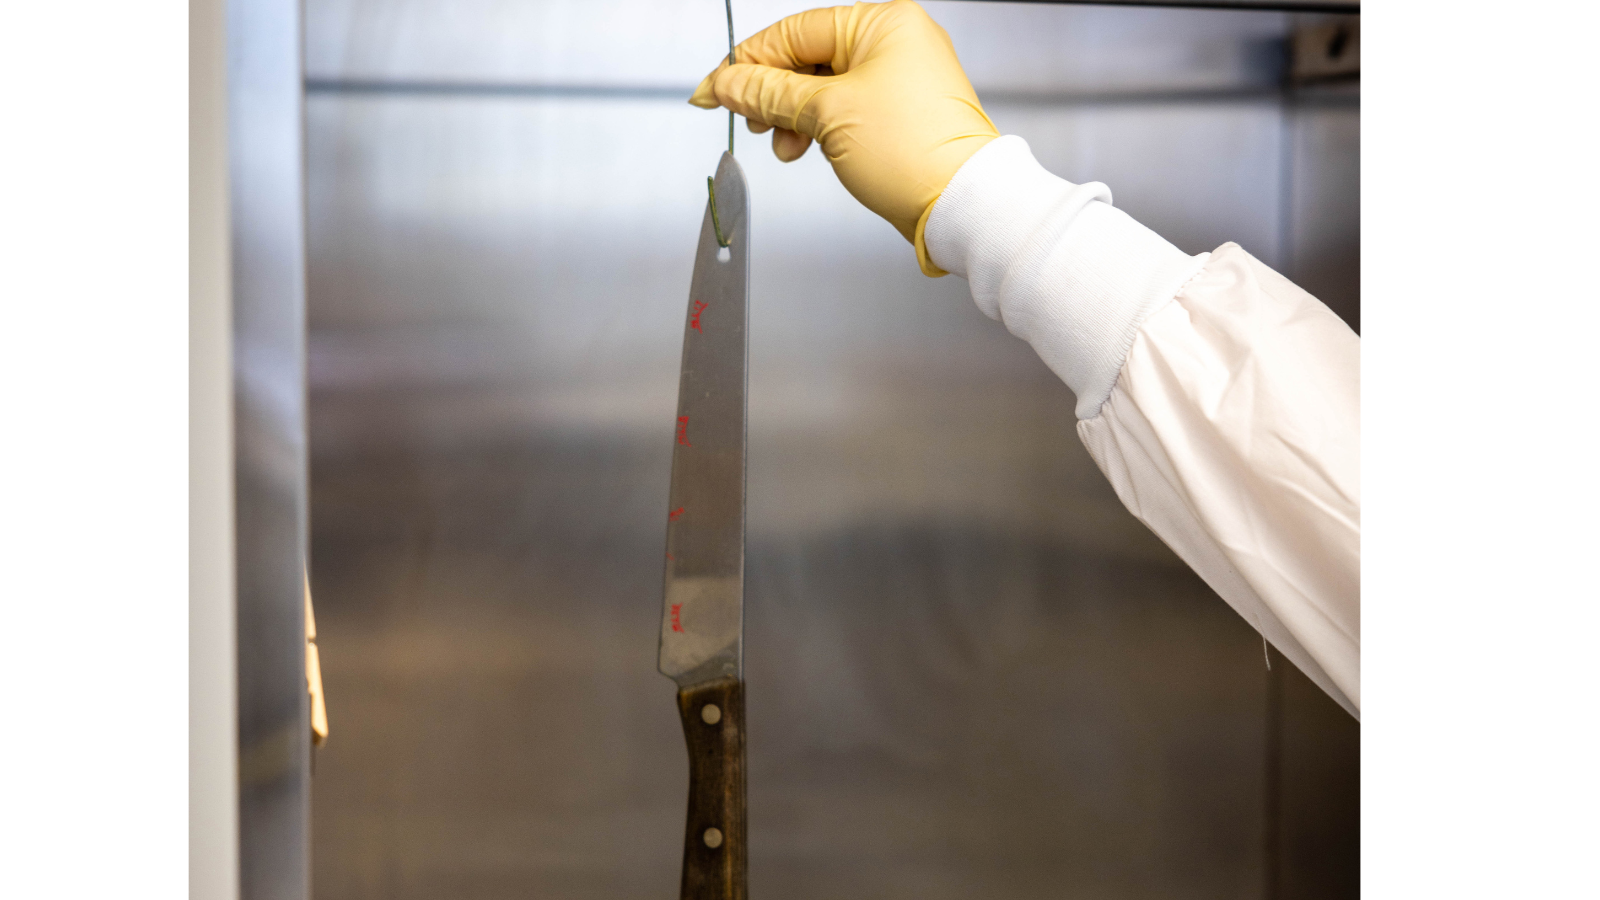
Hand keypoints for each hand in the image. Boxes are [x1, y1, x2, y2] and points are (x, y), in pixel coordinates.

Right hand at [690, 0, 997, 274]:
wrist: (961, 204)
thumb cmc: (915, 153)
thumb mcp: (826, 115)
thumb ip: (770, 94)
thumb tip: (729, 83)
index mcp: (884, 24)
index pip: (795, 30)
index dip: (747, 62)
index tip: (715, 89)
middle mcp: (895, 43)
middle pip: (807, 57)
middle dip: (772, 92)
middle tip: (748, 119)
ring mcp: (899, 78)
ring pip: (822, 87)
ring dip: (792, 116)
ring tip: (784, 145)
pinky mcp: (898, 113)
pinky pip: (843, 108)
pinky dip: (817, 127)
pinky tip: (804, 148)